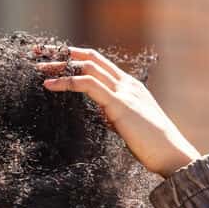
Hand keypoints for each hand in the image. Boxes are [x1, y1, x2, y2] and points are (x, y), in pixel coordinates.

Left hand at [32, 45, 200, 177]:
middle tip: (37, 52)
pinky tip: (49, 85)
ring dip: (59, 65)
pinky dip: (67, 82)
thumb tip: (102, 114)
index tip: (53, 57)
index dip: (74, 56)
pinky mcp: (120, 105)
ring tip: (37, 69)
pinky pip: (89, 86)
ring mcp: (124, 91)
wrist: (171, 155)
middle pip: (90, 58)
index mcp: (128, 86)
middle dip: (62, 53)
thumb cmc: (151, 145)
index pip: (98, 62)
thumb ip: (114, 114)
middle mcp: (126, 83)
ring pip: (87, 67)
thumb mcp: (128, 124)